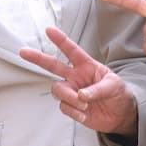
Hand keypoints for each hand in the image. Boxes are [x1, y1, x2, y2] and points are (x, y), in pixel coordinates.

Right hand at [21, 27, 138, 134]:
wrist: (121, 114)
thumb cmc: (119, 93)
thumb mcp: (114, 86)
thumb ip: (97, 89)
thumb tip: (81, 95)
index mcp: (86, 66)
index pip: (72, 51)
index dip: (60, 40)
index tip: (49, 30)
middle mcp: (76, 77)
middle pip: (52, 65)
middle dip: (38, 58)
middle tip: (24, 52)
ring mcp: (72, 91)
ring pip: (58, 89)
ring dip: (70, 98)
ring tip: (84, 104)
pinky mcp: (71, 106)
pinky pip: (64, 107)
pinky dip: (74, 112)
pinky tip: (84, 114)